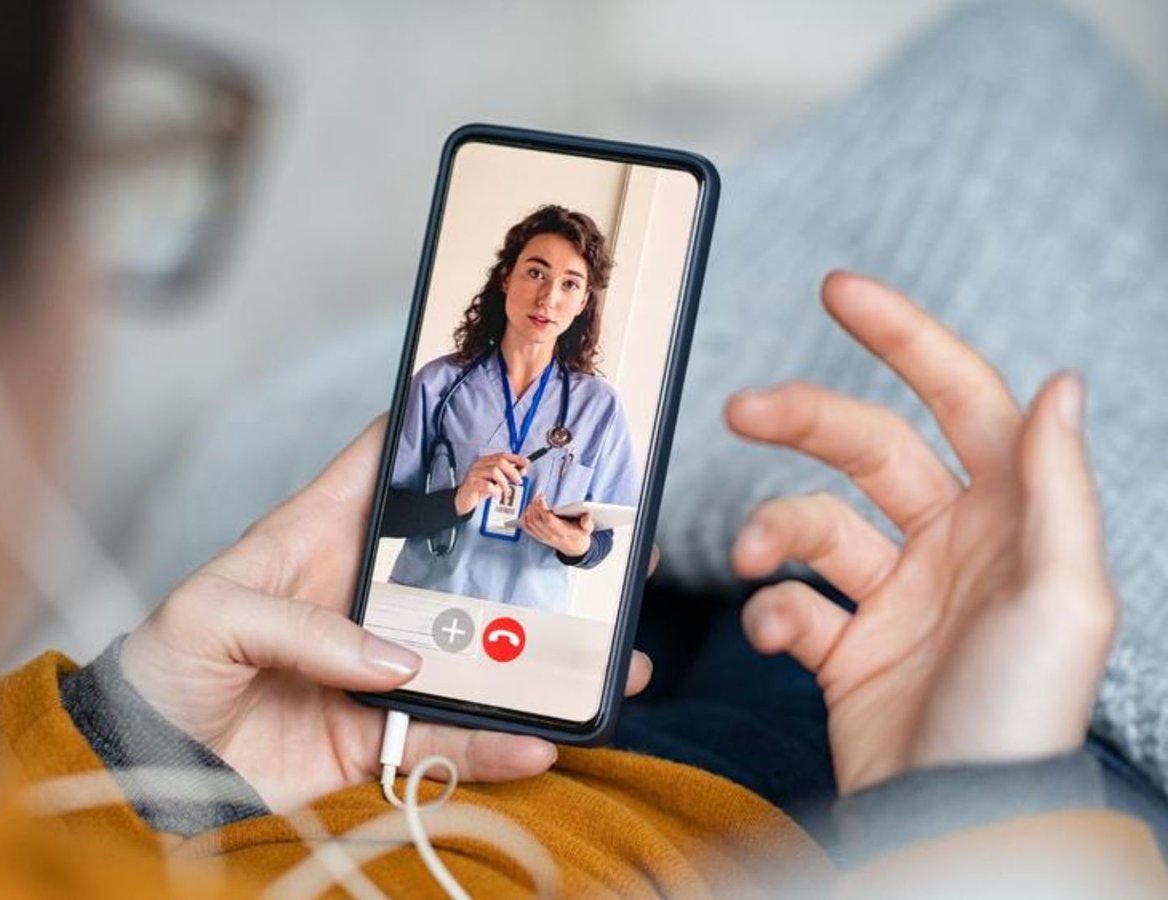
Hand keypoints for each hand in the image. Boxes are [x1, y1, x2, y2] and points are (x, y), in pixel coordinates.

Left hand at [119, 419, 654, 811]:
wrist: (141, 764)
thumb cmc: (161, 666)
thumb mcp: (210, 615)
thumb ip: (302, 626)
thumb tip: (396, 662)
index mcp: (316, 536)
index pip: (384, 465)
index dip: (439, 431)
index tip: (510, 412)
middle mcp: (360, 595)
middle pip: (458, 562)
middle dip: (527, 552)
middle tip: (597, 545)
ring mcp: (375, 666)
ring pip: (475, 655)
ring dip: (537, 659)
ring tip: (605, 660)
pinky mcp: (375, 735)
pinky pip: (448, 738)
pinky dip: (494, 744)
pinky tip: (540, 742)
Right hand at [454, 450, 528, 515]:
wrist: (463, 500)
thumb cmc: (479, 490)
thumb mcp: (496, 482)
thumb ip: (508, 475)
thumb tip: (522, 469)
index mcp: (485, 461)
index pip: (502, 455)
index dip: (516, 458)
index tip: (526, 463)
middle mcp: (479, 464)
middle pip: (500, 462)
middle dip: (512, 472)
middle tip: (518, 481)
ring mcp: (474, 472)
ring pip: (494, 471)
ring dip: (504, 483)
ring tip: (505, 491)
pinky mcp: (471, 483)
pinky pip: (487, 484)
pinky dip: (495, 490)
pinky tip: (496, 495)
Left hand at [519, 493, 592, 556]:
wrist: (575, 549)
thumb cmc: (580, 535)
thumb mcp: (588, 529)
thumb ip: (588, 523)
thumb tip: (586, 517)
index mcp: (562, 532)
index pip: (548, 519)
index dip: (542, 507)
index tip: (541, 497)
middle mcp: (551, 535)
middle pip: (536, 519)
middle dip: (534, 505)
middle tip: (538, 496)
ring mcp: (544, 537)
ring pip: (530, 523)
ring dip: (529, 510)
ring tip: (534, 501)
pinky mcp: (539, 537)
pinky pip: (527, 529)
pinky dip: (524, 519)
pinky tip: (528, 511)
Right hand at [725, 272, 1117, 794]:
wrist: (955, 816)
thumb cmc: (1021, 712)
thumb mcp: (1062, 594)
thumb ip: (1054, 485)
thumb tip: (1062, 383)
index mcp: (1009, 517)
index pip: (960, 399)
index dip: (906, 338)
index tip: (840, 291)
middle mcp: (951, 546)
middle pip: (866, 448)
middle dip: (803, 417)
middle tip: (742, 409)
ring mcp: (895, 598)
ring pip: (814, 524)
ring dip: (775, 530)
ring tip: (758, 558)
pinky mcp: (846, 649)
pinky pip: (792, 605)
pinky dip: (771, 613)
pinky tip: (781, 637)